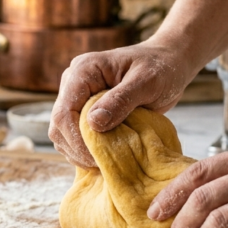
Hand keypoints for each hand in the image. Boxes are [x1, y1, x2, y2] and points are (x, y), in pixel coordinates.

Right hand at [48, 42, 195, 168]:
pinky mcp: (84, 111)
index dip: (76, 139)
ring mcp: (77, 98)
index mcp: (83, 71)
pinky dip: (86, 151)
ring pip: (62, 135)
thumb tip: (93, 123)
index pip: (64, 112)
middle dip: (78, 150)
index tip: (98, 157)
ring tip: (106, 162)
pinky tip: (106, 157)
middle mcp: (73, 83)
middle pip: (58, 126)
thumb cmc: (161, 69)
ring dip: (80, 153)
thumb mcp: (147, 82)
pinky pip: (74, 137)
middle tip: (104, 164)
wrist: (168, 63)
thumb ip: (121, 100)